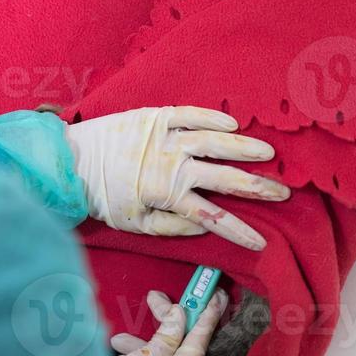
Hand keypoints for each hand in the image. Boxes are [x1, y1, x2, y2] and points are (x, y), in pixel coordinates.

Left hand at [64, 106, 288, 249]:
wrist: (72, 161)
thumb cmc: (105, 197)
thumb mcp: (136, 224)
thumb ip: (173, 227)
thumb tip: (204, 224)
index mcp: (167, 194)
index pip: (213, 216)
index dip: (239, 231)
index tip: (263, 241)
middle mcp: (172, 164)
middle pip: (224, 177)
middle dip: (257, 188)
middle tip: (283, 193)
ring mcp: (165, 137)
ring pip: (214, 141)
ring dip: (244, 149)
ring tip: (269, 154)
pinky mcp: (155, 117)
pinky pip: (190, 114)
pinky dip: (213, 118)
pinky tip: (233, 125)